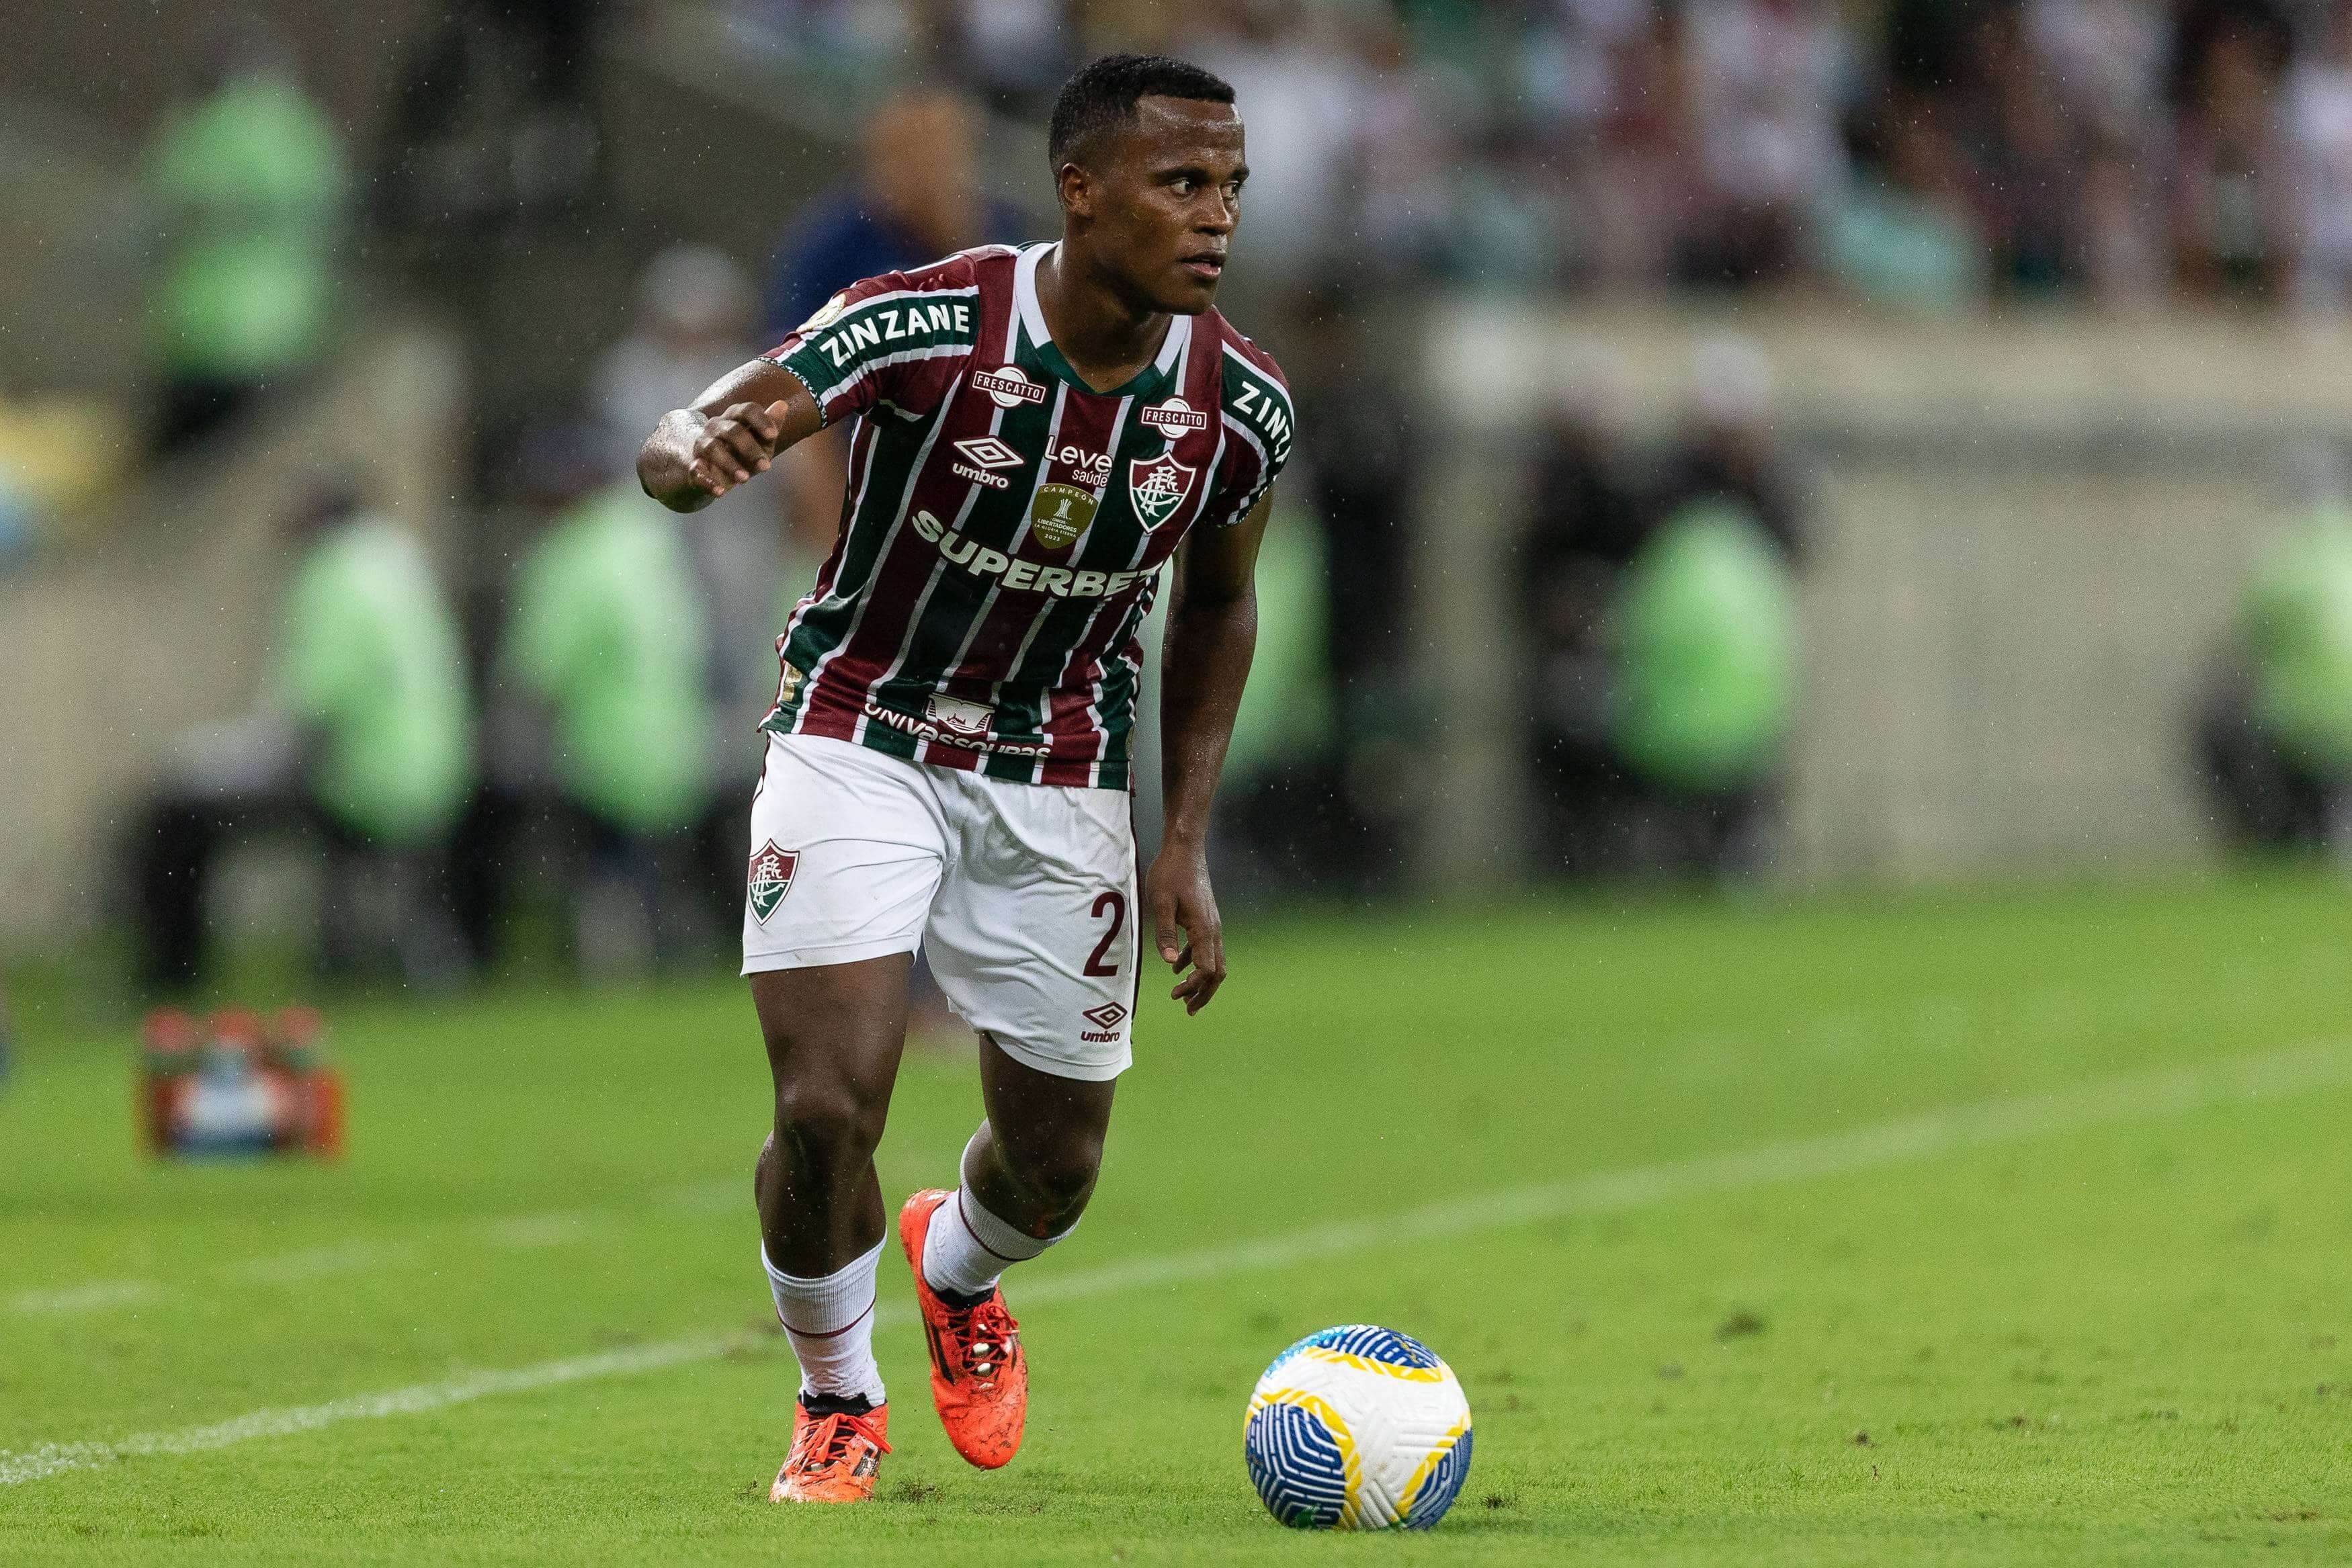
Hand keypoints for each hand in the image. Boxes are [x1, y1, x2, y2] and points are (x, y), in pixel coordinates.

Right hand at [686, 400, 790, 498]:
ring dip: (730, 464)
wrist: (715, 469)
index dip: (760, 421)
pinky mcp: (694, 465)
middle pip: (732, 431)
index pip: (746, 410)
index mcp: (734, 417)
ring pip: (713, 448)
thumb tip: (783, 405)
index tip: (773, 436)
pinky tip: (721, 492)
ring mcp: (703, 444)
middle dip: (750, 449)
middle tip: (766, 467)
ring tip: (745, 479)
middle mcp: (716, 426)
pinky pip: (697, 470)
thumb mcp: (761, 441)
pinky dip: (708, 481)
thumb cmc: (743, 452)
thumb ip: (771, 425)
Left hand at [1144, 837, 1224, 1013]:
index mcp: (1204, 929)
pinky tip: (1176, 967)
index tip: (1175, 995)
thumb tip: (1169, 964)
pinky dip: (1195, 962)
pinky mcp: (1205, 918)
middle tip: (1187, 1010)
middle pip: (1217, 971)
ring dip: (1201, 981)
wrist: (1185, 848)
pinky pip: (1205, 947)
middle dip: (1204, 993)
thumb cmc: (1170, 873)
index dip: (1194, 987)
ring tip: (1184, 998)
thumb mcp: (1161, 903)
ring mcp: (1212, 924)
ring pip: (1214, 961)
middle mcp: (1213, 929)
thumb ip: (1164, 934)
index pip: (1206, 969)